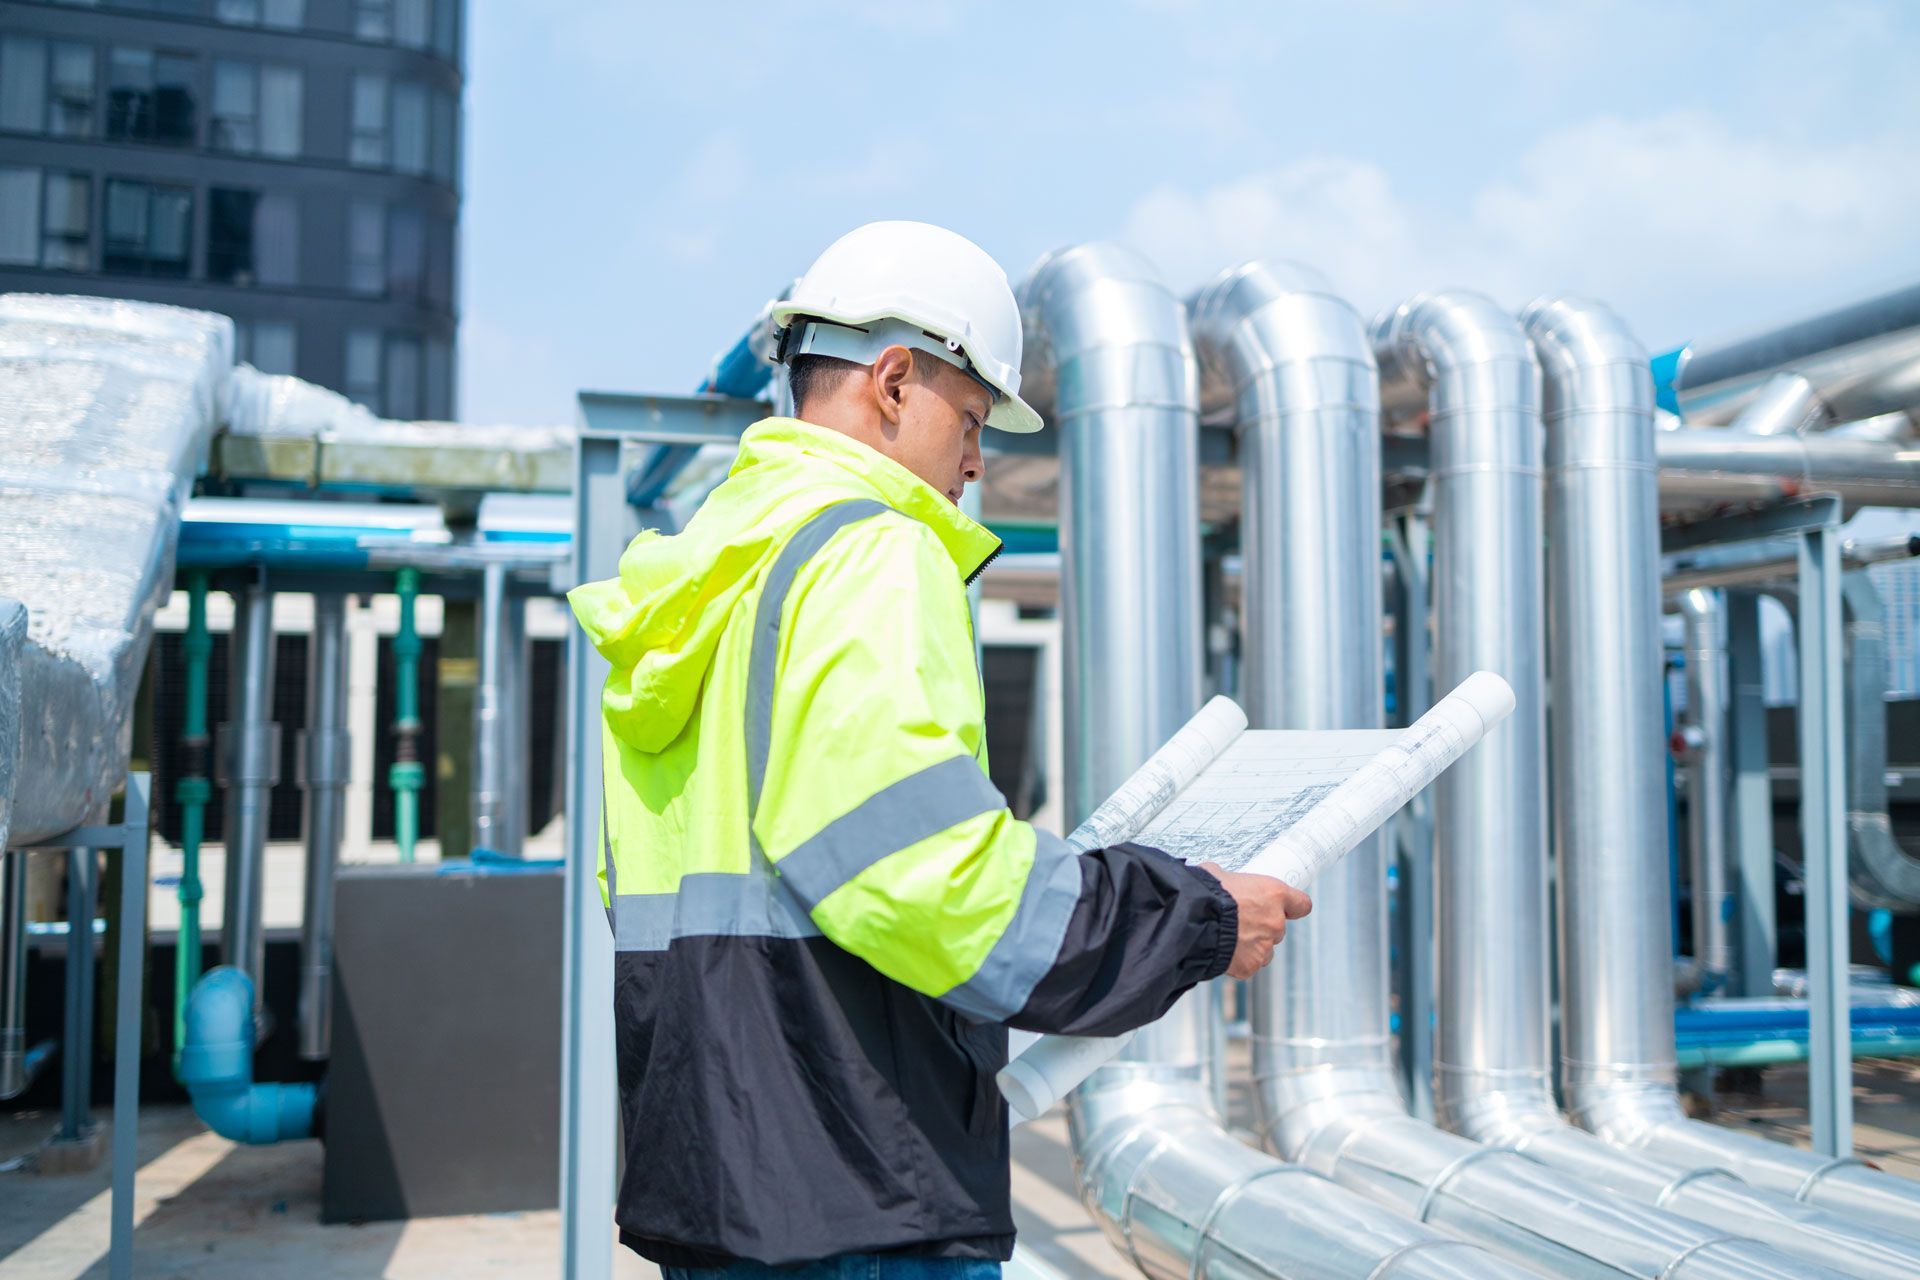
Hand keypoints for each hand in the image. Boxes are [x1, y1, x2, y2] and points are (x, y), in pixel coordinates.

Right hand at [1198, 863, 1311, 979]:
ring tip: (1229, 938)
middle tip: (1240, 921)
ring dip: (1253, 945)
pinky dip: (1238, 961)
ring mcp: (1265, 946)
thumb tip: (1222, 880)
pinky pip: (1249, 964)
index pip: (1302, 904)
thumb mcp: (1218, 874)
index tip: (1286, 908)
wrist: (1189, 920)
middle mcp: (1275, 922)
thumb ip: (1232, 881)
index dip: (1293, 907)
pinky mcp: (1250, 965)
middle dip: (1262, 926)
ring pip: (1265, 949)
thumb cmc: (1204, 893)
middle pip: (1278, 928)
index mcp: (1274, 894)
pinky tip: (1222, 951)